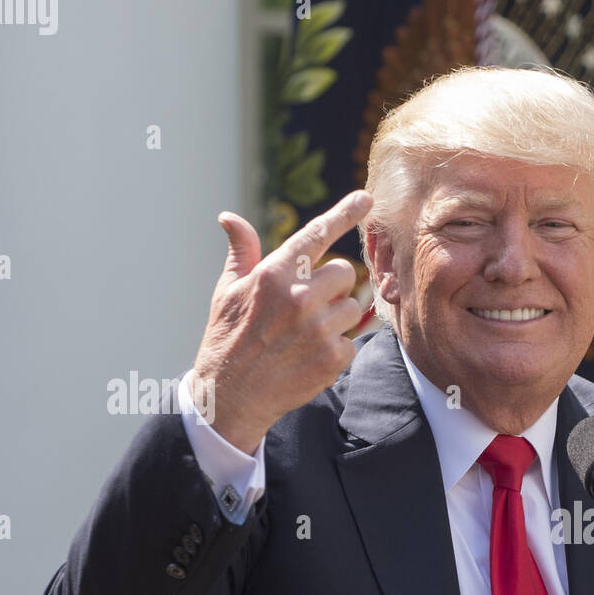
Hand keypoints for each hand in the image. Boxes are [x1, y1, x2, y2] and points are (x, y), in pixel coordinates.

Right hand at [190, 190, 373, 452]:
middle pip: (345, 273)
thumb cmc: (227, 338)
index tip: (367, 198)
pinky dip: (337, 348)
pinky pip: (352, 340)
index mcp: (273, 274)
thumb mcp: (227, 291)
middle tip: (309, 305)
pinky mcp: (332, 358)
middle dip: (333, 286)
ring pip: (353, 307)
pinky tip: (310, 356)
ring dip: (337, 317)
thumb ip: (241, 253)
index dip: (345, 213)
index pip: (316, 235)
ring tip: (307, 333)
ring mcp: (318, 329)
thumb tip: (230, 217)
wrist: (230, 397)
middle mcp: (299, 297)